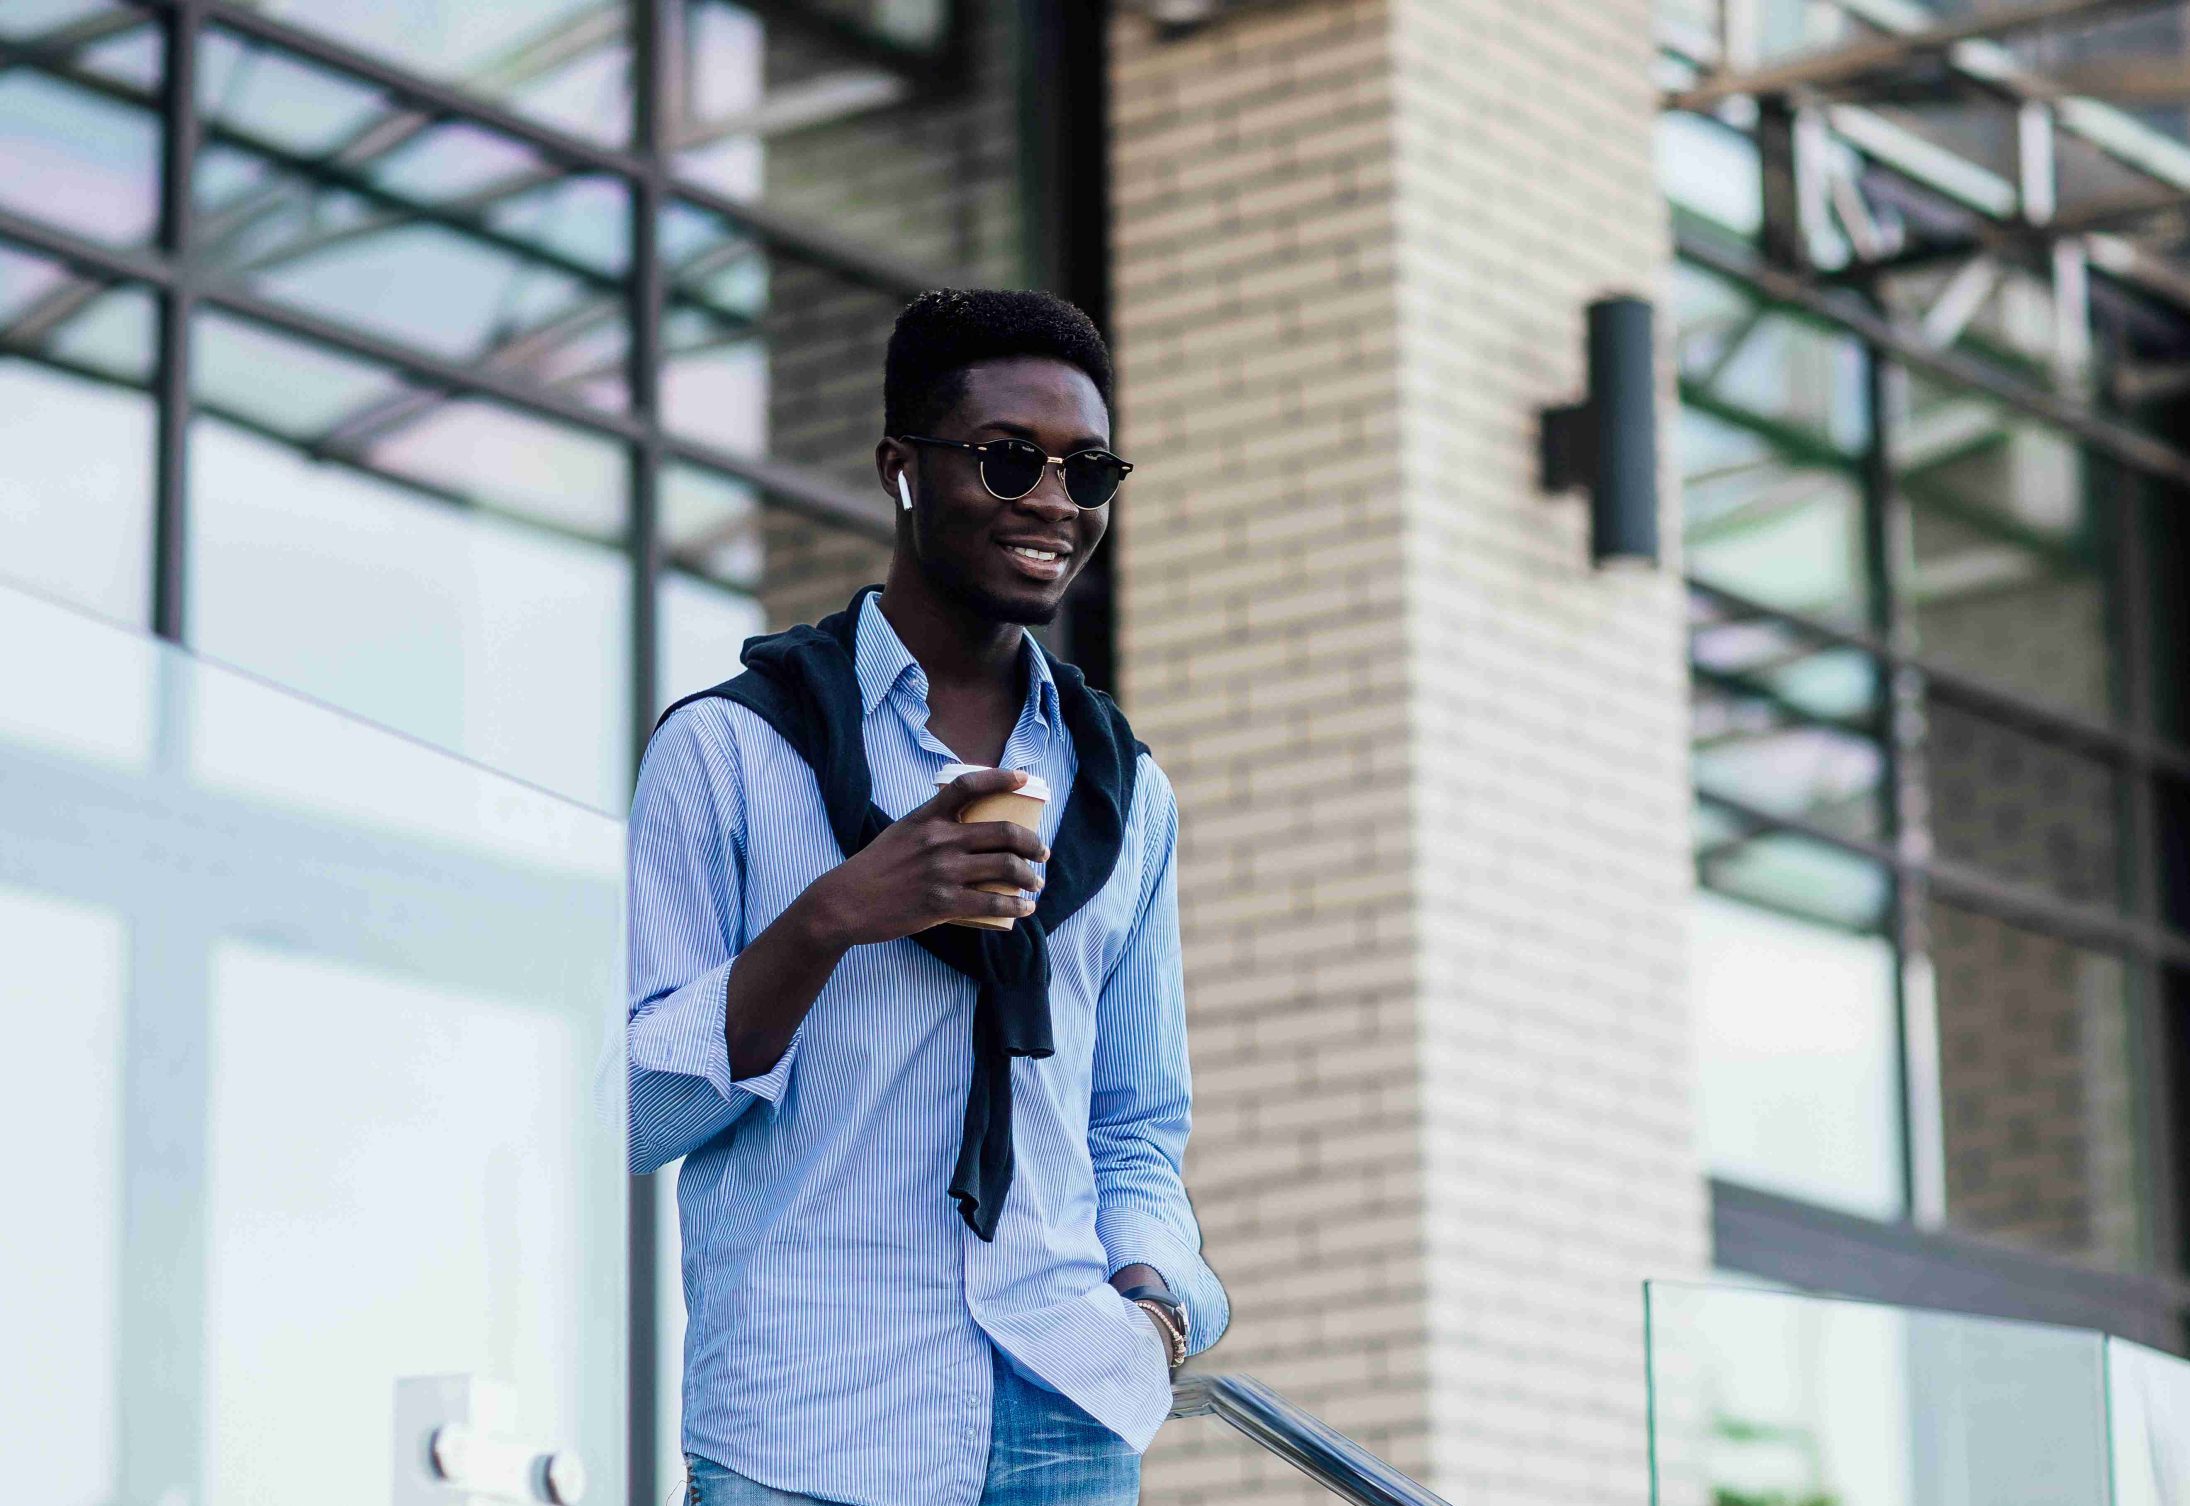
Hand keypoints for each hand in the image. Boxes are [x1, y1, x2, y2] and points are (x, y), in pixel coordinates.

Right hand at [798, 767, 1047, 947]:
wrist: (845, 903)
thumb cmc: (874, 868)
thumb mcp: (901, 832)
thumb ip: (932, 826)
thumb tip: (968, 830)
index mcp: (927, 817)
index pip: (969, 785)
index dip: (1002, 777)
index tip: (1025, 778)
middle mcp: (939, 839)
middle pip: (1004, 832)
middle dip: (1033, 844)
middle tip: (1042, 853)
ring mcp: (943, 872)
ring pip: (1006, 868)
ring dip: (1030, 877)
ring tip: (1036, 884)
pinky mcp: (943, 903)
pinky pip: (993, 903)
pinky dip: (1016, 906)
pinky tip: (1024, 908)